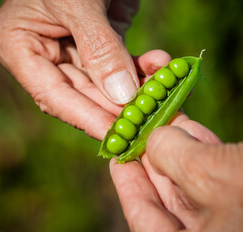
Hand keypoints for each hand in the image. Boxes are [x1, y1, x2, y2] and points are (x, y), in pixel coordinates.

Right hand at [0, 0, 171, 139]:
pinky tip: (162, 66)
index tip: (114, 137)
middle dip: (115, 110)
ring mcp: (74, 53)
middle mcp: (44, 56)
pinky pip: (122, 67)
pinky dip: (143, 70)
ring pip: (105, 86)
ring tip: (161, 98)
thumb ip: (99, 49)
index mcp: (19, 46)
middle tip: (145, 124)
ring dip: (136, 92)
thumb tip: (122, 96)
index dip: (84, 118)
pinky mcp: (101, 46)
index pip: (51, 95)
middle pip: (82, 96)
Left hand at [110, 113, 242, 231]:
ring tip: (166, 125)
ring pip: (192, 186)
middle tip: (140, 133)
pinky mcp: (240, 205)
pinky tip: (193, 132)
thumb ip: (175, 156)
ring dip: (180, 151)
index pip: (143, 217)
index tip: (117, 160)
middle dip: (153, 160)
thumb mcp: (212, 175)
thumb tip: (156, 138)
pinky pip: (216, 180)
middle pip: (166, 199)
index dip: (128, 184)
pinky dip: (204, 154)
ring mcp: (226, 223)